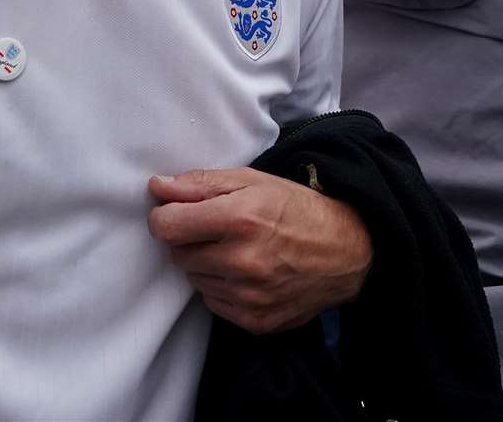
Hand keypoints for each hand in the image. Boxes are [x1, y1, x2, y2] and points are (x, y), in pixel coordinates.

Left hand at [147, 168, 372, 334]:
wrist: (345, 251)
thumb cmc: (295, 209)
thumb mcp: (252, 181)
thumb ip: (200, 184)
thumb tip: (157, 187)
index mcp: (240, 219)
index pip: (167, 227)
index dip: (166, 217)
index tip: (178, 213)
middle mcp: (243, 262)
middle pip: (177, 255)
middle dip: (190, 240)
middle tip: (218, 230)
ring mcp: (250, 296)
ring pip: (194, 280)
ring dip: (206, 265)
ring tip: (237, 251)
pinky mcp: (255, 321)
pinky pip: (213, 303)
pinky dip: (222, 288)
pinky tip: (246, 274)